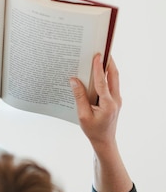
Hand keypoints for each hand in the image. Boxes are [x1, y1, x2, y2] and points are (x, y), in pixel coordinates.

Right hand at [71, 54, 131, 191]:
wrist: (104, 142)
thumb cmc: (93, 130)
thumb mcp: (82, 114)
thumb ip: (79, 96)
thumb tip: (74, 80)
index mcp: (108, 104)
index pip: (102, 81)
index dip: (99, 68)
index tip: (96, 55)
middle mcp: (115, 100)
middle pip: (114, 76)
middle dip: (108, 62)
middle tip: (102, 50)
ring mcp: (116, 100)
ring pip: (114, 79)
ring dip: (108, 68)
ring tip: (100, 57)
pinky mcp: (114, 101)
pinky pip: (111, 85)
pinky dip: (105, 77)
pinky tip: (97, 73)